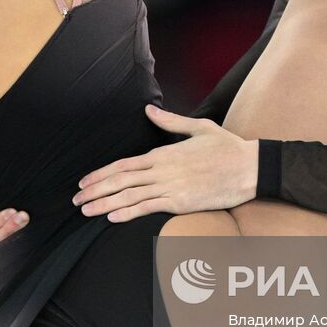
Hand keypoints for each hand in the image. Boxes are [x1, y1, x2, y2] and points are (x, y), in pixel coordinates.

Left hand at [71, 104, 258, 221]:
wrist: (249, 167)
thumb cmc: (227, 148)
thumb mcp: (198, 128)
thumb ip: (170, 121)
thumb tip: (149, 109)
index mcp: (163, 154)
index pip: (124, 164)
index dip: (101, 174)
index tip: (84, 182)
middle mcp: (162, 170)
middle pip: (120, 180)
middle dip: (95, 190)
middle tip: (76, 200)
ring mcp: (170, 187)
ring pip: (129, 195)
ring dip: (105, 204)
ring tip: (86, 211)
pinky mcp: (181, 202)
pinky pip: (149, 207)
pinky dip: (128, 212)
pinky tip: (112, 217)